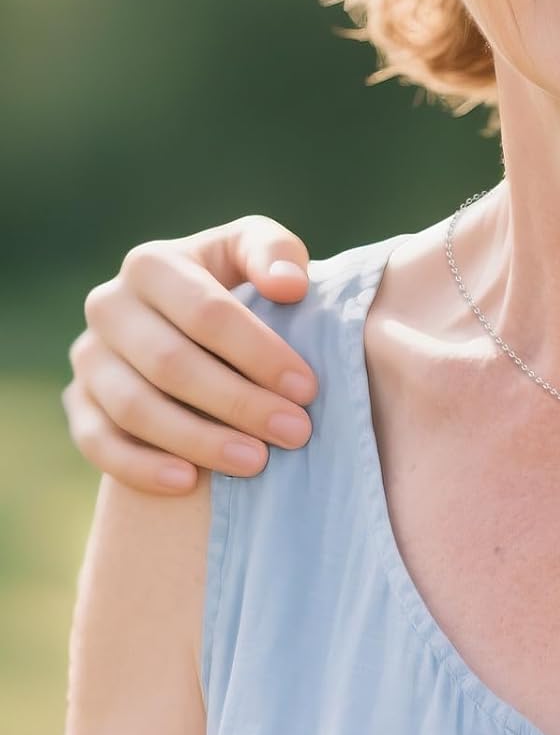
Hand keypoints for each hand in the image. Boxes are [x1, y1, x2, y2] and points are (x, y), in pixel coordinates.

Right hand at [63, 217, 317, 494]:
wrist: (198, 324)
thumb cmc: (241, 282)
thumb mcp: (259, 251)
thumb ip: (275, 253)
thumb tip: (288, 285)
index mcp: (152, 265)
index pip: (207, 312)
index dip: (259, 352)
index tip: (307, 388)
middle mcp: (109, 306)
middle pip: (171, 363)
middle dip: (238, 402)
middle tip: (294, 432)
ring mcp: (88, 357)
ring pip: (134, 408)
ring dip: (197, 440)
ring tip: (255, 462)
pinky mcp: (78, 402)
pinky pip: (97, 442)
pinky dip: (139, 466)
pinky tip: (187, 482)